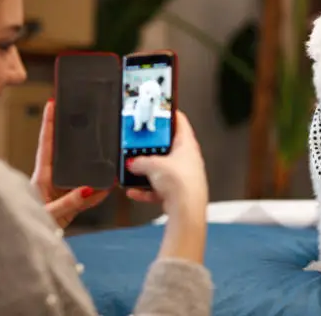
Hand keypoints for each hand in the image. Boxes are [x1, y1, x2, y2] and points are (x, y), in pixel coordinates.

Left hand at [31, 99, 108, 227]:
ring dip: (93, 169)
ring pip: (81, 174)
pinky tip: (108, 188)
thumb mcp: (49, 214)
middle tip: (85, 120)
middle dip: (75, 139)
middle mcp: (51, 181)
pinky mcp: (70, 204)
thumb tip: (88, 188)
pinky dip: (98, 192)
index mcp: (40, 178)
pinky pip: (88, 194)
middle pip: (66, 155)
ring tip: (107, 160)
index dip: (49, 125)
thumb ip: (69, 203)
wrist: (26, 249)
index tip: (52, 104)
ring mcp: (62, 192)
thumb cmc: (25, 228)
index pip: (46, 146)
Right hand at [126, 110, 208, 263]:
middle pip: (168, 147)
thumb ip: (139, 161)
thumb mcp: (153, 165)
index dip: (170, 114)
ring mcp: (183, 177)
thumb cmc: (180, 183)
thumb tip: (132, 162)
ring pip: (162, 169)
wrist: (186, 211)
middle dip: (152, 146)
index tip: (161, 109)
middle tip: (139, 142)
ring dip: (147, 170)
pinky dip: (146, 190)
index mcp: (187, 145)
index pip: (180, 122)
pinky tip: (133, 191)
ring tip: (133, 168)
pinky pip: (158, 188)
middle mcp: (187, 160)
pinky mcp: (177, 193)